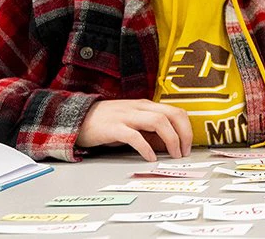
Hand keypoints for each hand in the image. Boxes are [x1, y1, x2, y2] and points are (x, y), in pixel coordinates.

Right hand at [77, 99, 193, 160]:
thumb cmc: (107, 123)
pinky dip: (146, 147)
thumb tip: (170, 145)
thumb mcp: (133, 123)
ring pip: (158, 121)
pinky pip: (134, 136)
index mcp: (145, 106)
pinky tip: (150, 158)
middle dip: (183, 134)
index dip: (187, 128)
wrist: (77, 119)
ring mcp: (126, 116)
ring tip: (173, 155)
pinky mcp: (113, 128)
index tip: (188, 145)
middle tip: (184, 152)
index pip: (175, 111)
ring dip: (170, 139)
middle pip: (171, 115)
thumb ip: (151, 131)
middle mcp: (139, 108)